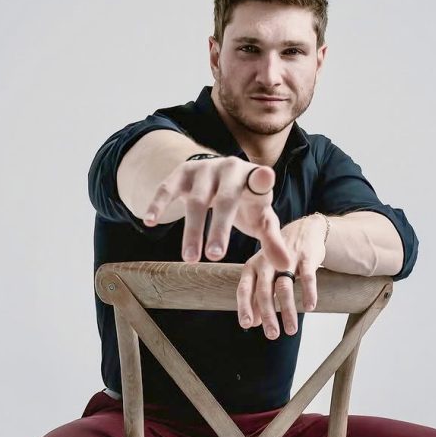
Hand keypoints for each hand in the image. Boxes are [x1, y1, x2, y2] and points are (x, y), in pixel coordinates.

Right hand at [142, 155, 291, 270]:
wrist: (219, 175)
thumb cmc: (246, 203)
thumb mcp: (261, 220)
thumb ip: (272, 241)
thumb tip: (286, 267)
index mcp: (254, 179)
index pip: (260, 180)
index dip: (261, 180)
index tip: (264, 179)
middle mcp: (230, 169)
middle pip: (225, 200)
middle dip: (219, 228)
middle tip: (215, 257)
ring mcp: (204, 170)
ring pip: (196, 200)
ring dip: (192, 230)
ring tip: (190, 259)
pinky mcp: (181, 173)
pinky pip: (167, 189)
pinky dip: (157, 204)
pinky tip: (149, 221)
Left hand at [236, 214, 325, 338]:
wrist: (304, 230)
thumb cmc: (280, 259)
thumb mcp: (266, 275)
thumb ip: (258, 297)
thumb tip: (253, 323)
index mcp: (253, 267)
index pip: (245, 289)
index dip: (245, 307)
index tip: (247, 325)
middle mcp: (267, 262)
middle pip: (264, 291)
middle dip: (268, 315)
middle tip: (272, 335)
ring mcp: (287, 258)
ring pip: (285, 287)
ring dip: (288, 311)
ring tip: (291, 330)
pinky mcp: (306, 257)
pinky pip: (308, 277)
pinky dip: (308, 293)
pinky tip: (310, 308)